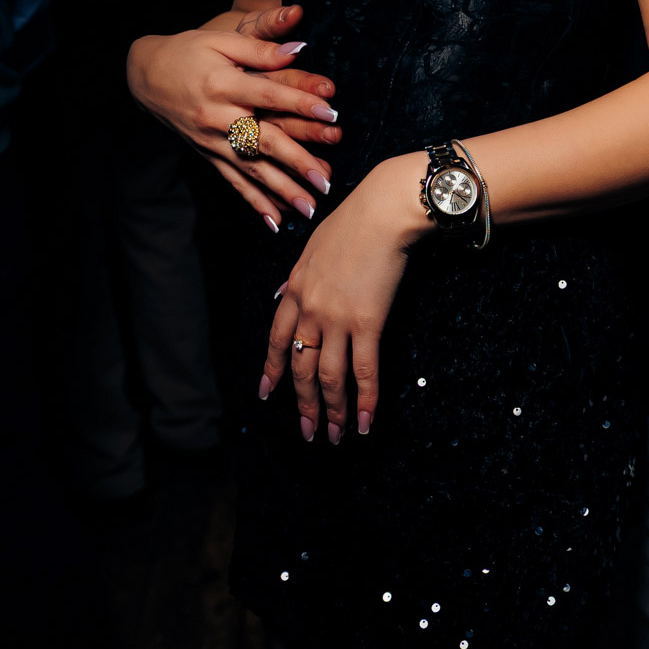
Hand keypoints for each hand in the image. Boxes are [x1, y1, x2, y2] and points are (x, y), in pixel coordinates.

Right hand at [126, 2, 341, 228]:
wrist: (145, 76)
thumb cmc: (187, 51)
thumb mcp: (221, 40)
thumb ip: (260, 48)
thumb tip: (298, 49)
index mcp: (223, 84)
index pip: (269, 95)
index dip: (300, 104)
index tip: (331, 115)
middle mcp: (217, 117)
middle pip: (263, 141)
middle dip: (297, 163)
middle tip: (326, 181)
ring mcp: (211, 140)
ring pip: (250, 169)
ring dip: (281, 191)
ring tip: (310, 208)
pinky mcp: (207, 155)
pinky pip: (233, 181)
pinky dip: (254, 202)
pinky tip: (275, 221)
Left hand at [260, 154, 425, 441]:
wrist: (381, 212)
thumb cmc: (354, 220)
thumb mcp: (313, 245)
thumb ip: (299, 274)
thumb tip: (284, 291)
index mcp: (295, 290)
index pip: (276, 341)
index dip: (272, 371)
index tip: (268, 395)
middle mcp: (310, 310)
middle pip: (301, 368)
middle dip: (304, 404)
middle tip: (308, 431)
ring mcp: (336, 319)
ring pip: (329, 377)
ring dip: (331, 411)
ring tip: (333, 437)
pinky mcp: (367, 323)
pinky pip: (364, 371)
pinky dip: (364, 401)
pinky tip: (364, 423)